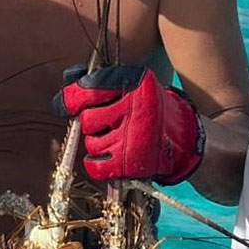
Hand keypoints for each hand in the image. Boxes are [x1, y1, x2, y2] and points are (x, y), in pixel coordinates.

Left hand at [57, 65, 204, 183]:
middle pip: (86, 119)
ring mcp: (132, 137)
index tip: (71, 103)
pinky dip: (95, 163)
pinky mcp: (130, 162)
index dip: (73, 98)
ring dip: (96, 143)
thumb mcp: (132, 86)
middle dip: (92, 123)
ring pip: (90, 143)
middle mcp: (135, 109)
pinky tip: (106, 157)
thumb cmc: (148, 109)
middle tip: (106, 124)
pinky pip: (95, 165)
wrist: (182, 139)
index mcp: (135, 84)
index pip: (89, 89)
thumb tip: (66, 85)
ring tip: (114, 139)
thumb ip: (100, 82)